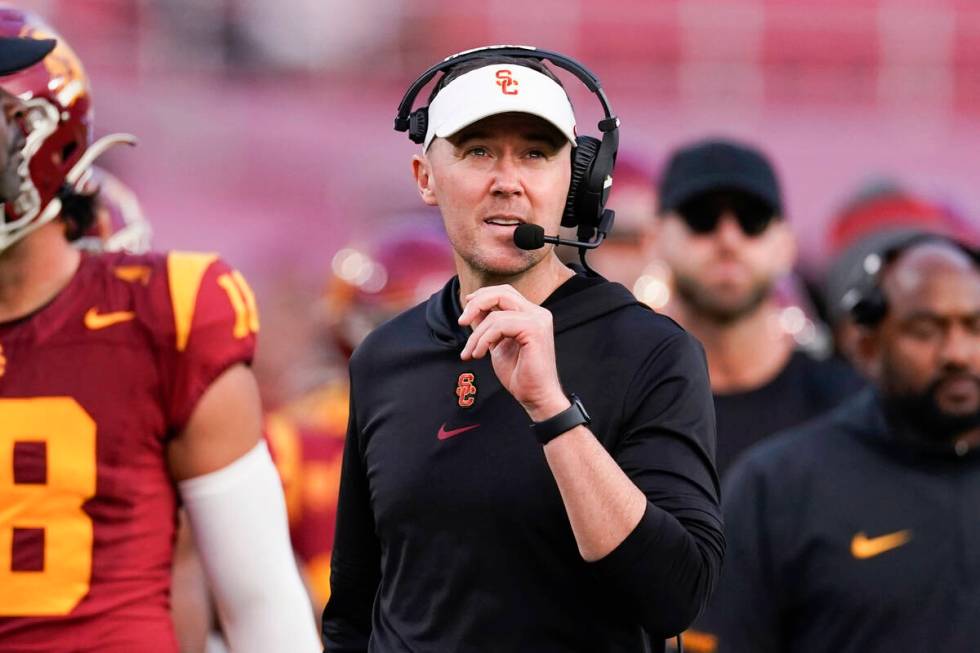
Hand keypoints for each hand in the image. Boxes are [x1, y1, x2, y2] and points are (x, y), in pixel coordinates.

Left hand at [458, 285, 569, 419]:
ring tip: (471, 353)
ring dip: (477, 335)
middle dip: (476, 304)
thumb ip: (489, 326)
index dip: (482, 296)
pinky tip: (479, 355)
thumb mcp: (497, 344)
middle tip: (461, 323)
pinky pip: (499, 325)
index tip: (465, 313)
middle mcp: (538, 313)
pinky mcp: (534, 330)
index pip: (505, 293)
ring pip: (496, 314)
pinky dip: (484, 339)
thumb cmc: (519, 375)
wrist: (535, 397)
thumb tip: (472, 309)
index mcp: (531, 314)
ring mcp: (538, 320)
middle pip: (502, 292)